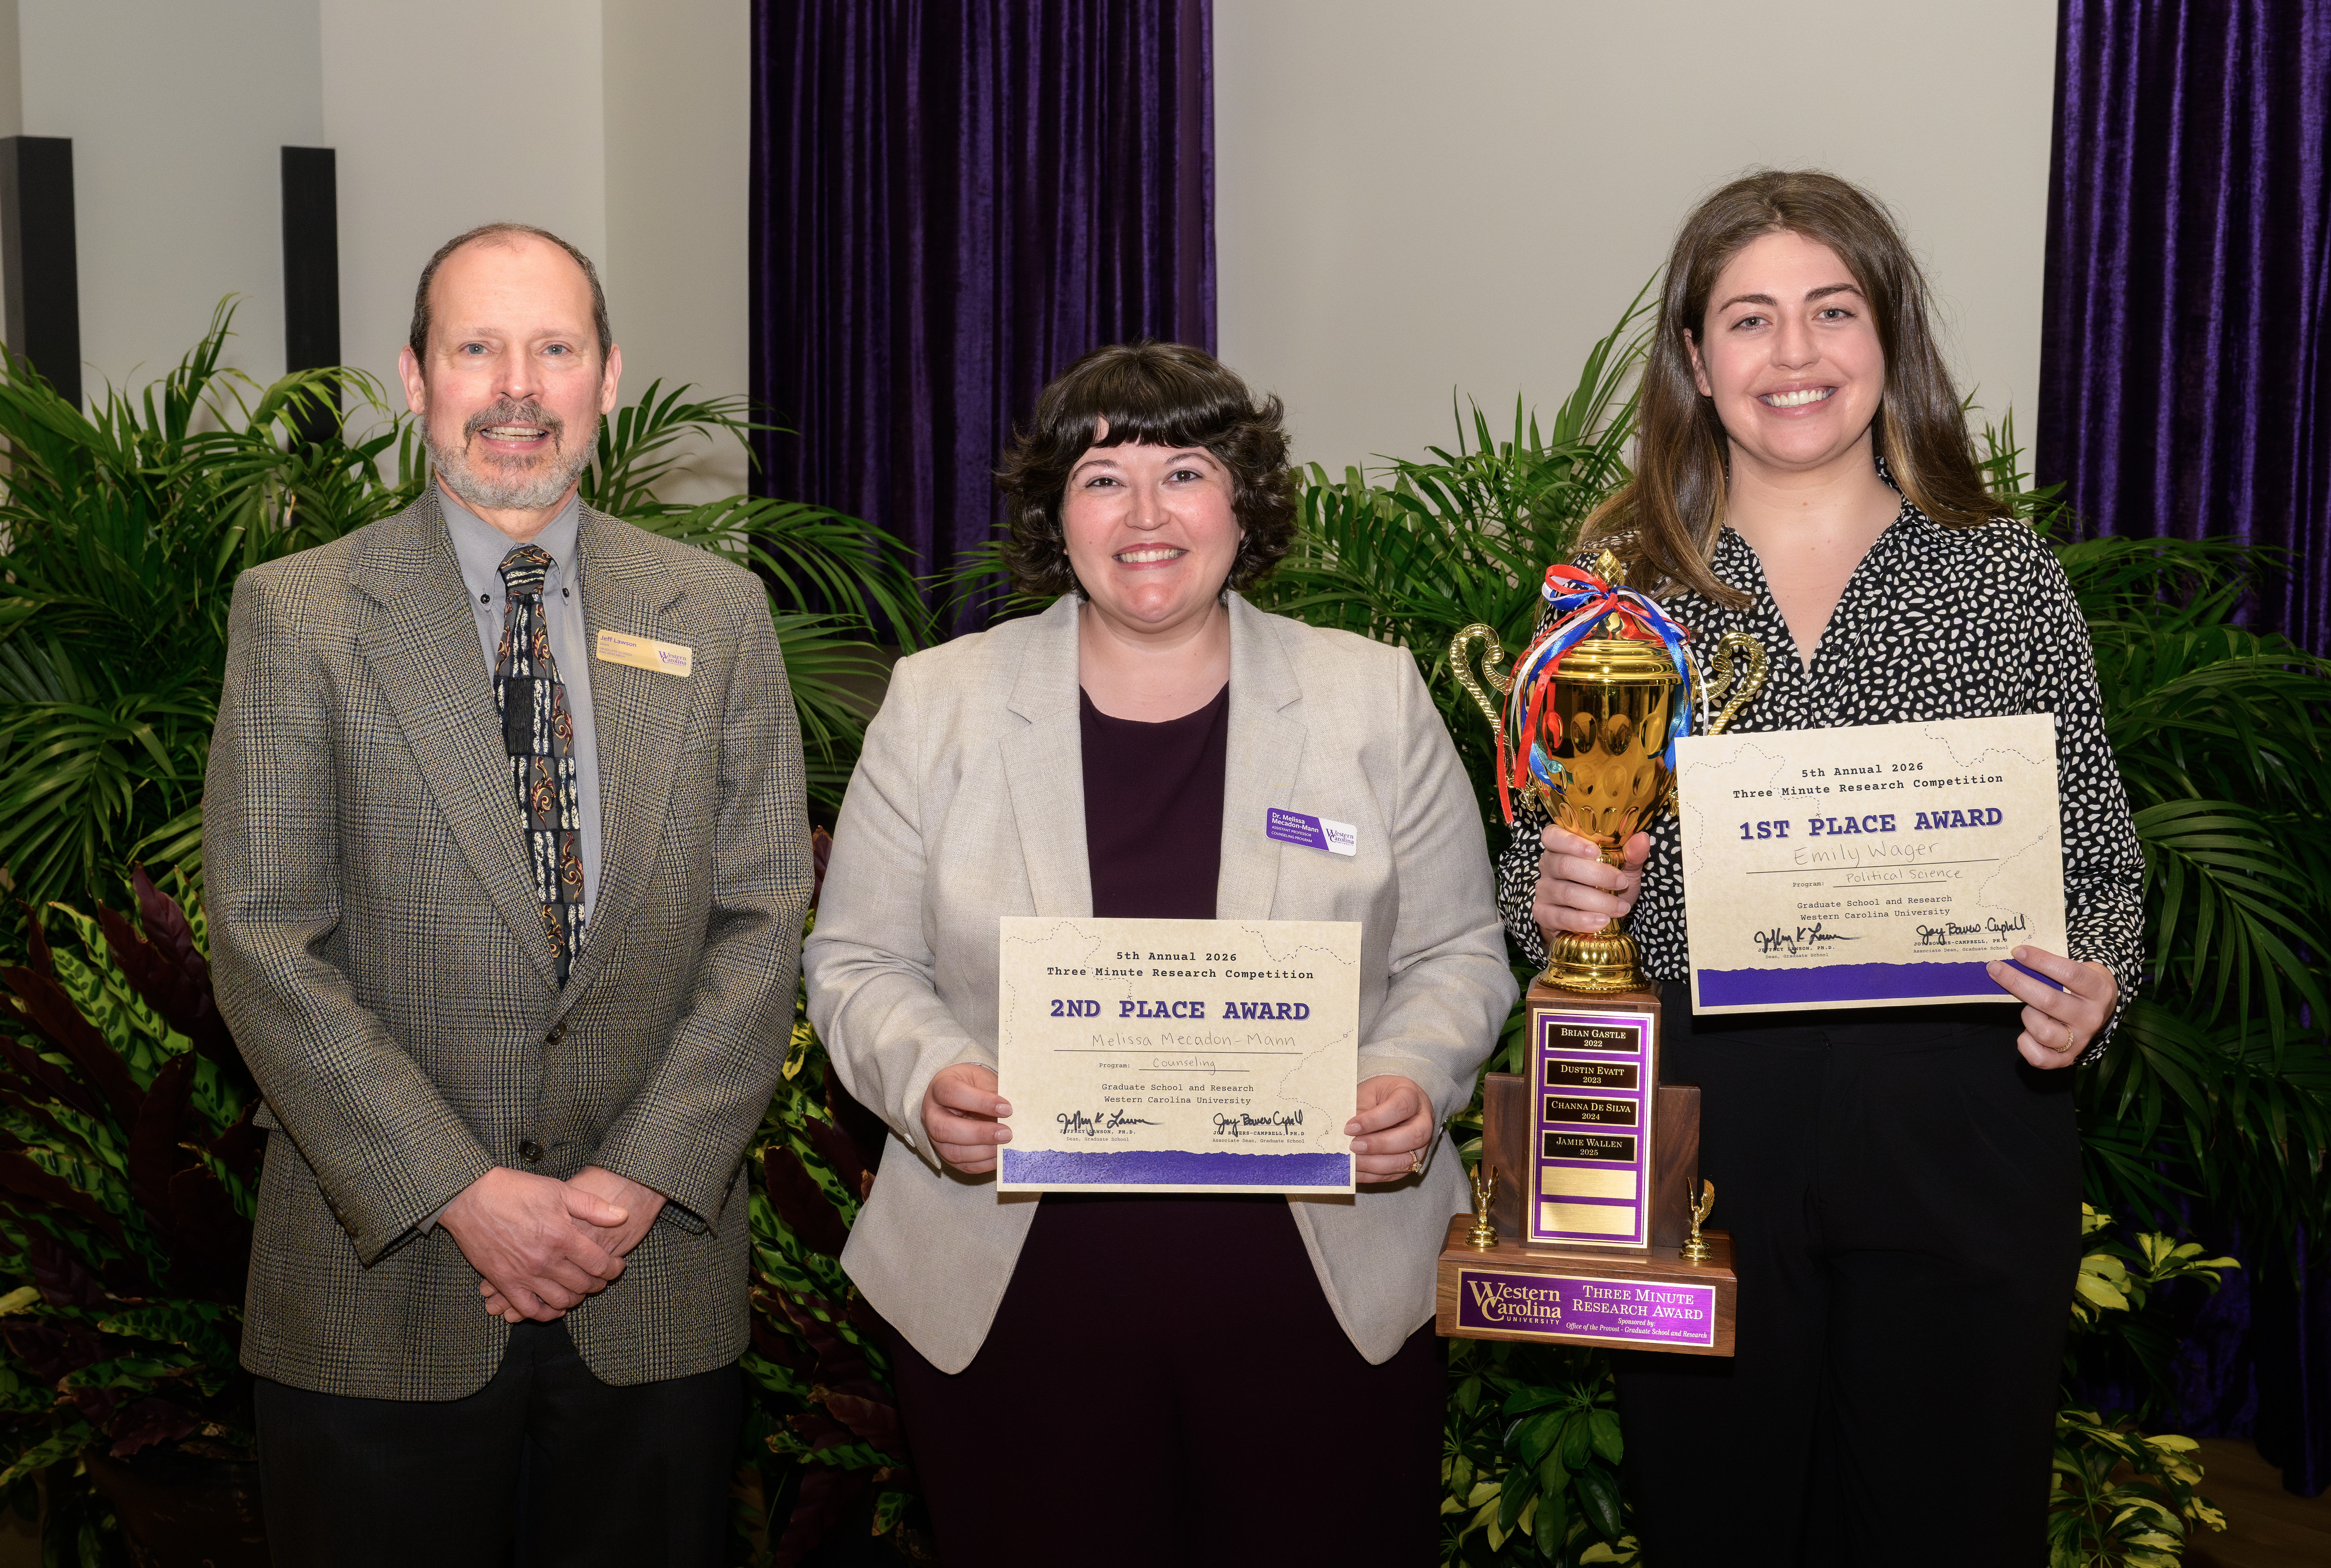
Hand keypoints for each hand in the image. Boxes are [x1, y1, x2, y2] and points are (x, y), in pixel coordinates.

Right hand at [479, 1165, 665, 1321]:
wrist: (470, 1197)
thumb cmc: (515, 1190)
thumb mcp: (559, 1190)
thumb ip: (592, 1207)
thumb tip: (622, 1216)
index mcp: (562, 1237)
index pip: (599, 1264)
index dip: (613, 1268)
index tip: (617, 1266)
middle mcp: (546, 1261)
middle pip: (582, 1285)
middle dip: (597, 1284)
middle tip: (601, 1279)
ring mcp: (524, 1275)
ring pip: (560, 1301)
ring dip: (574, 1299)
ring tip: (579, 1291)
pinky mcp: (504, 1283)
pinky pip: (529, 1309)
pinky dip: (545, 1313)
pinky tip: (554, 1307)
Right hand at [922, 1063, 1010, 1174]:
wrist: (964, 1096)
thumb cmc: (973, 1085)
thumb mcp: (982, 1078)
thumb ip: (993, 1092)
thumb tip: (1012, 1112)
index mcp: (939, 1087)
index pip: (953, 1094)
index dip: (981, 1102)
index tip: (1007, 1108)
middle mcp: (932, 1114)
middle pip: (946, 1129)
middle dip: (980, 1133)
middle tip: (1007, 1133)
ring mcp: (935, 1137)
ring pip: (953, 1152)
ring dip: (984, 1151)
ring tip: (1005, 1145)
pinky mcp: (946, 1154)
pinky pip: (963, 1165)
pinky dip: (984, 1163)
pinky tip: (1000, 1155)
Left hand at [1347, 1074, 1432, 1185]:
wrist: (1390, 1105)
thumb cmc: (1378, 1097)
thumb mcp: (1367, 1093)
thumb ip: (1360, 1111)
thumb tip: (1347, 1134)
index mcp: (1412, 1096)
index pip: (1400, 1108)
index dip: (1374, 1120)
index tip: (1350, 1128)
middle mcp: (1423, 1122)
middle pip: (1412, 1137)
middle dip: (1379, 1145)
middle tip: (1353, 1146)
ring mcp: (1421, 1146)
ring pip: (1405, 1161)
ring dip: (1375, 1164)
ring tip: (1352, 1161)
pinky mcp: (1411, 1164)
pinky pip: (1394, 1174)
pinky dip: (1372, 1175)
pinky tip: (1354, 1171)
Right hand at [1533, 827, 1648, 934]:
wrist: (1595, 919)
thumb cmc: (1606, 887)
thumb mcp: (1623, 869)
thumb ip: (1631, 854)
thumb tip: (1642, 838)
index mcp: (1561, 847)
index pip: (1553, 835)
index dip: (1570, 841)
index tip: (1596, 851)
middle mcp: (1548, 866)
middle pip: (1564, 865)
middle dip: (1597, 875)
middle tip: (1621, 883)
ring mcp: (1543, 890)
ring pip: (1566, 893)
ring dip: (1597, 901)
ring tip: (1620, 908)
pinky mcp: (1543, 914)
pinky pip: (1560, 917)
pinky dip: (1583, 920)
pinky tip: (1602, 922)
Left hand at [1988, 946, 2117, 1069]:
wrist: (2100, 1011)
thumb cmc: (2078, 986)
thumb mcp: (2077, 970)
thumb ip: (2051, 967)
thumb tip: (2014, 958)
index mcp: (2098, 991)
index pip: (2069, 974)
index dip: (2041, 961)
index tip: (2017, 951)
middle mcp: (2091, 1017)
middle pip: (2048, 1001)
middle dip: (2016, 982)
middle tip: (1994, 968)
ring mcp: (2080, 1040)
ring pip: (2042, 1030)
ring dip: (2027, 1015)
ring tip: (2029, 1008)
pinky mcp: (2067, 1059)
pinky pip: (2038, 1057)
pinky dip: (2025, 1044)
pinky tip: (2026, 1032)